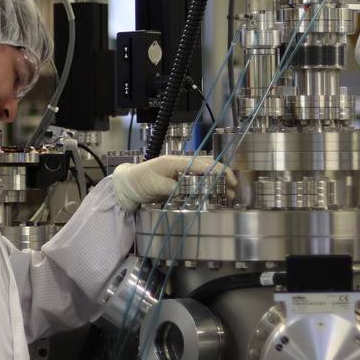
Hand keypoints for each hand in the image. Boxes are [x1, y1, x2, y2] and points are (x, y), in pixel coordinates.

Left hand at [112, 155, 236, 211]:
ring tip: (228, 196)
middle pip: (208, 168)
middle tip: (233, 192)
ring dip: (217, 185)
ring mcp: (180, 174)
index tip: (229, 181)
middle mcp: (180, 166)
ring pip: (205, 176)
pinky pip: (197, 184)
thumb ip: (168, 187)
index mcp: (175, 162)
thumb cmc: (137, 180)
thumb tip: (184, 190)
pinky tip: (214, 197)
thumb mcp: (152, 184)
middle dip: (223, 178)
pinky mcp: (179, 184)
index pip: (202, 164)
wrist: (127, 185)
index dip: (218, 171)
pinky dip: (208, 190)